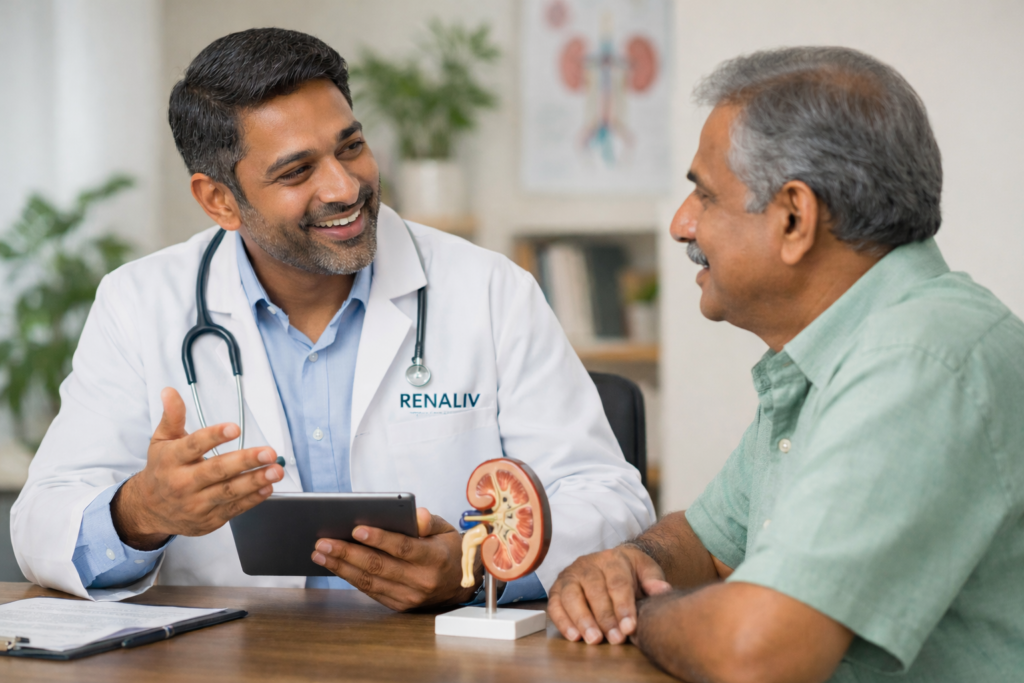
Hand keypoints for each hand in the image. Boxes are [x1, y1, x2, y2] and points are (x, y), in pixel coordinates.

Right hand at [112, 387, 283, 549]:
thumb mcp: (162, 441)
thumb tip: (170, 392)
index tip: (233, 428)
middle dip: (245, 461)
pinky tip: (268, 487)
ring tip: (275, 471)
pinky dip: (253, 499)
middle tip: (268, 452)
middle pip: (216, 470)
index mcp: (172, 460)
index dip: (214, 436)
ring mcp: (196, 503)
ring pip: (228, 492)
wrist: (149, 509)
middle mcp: (183, 483)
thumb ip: (172, 416)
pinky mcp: (208, 519)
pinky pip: (234, 509)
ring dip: (255, 481)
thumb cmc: (162, 469)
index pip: (193, 446)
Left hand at [311, 507, 477, 610]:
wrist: (460, 584)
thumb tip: (415, 515)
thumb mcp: (445, 529)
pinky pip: (371, 591)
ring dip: (341, 567)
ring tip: (320, 553)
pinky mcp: (399, 605)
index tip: (356, 529)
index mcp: (434, 558)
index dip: (379, 539)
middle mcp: (421, 581)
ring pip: (370, 581)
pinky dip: (350, 578)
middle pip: (379, 566)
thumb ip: (428, 521)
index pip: (403, 548)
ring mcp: (409, 596)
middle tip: (323, 542)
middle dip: (348, 553)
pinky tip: (335, 566)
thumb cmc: (448, 549)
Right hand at [548, 544, 671, 644]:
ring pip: (571, 596)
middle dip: (605, 617)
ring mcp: (570, 575)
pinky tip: (574, 636)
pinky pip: (554, 604)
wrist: (610, 562)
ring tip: (594, 639)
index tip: (630, 628)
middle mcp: (588, 564)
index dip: (623, 606)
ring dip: (582, 619)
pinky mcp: (557, 588)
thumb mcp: (645, 569)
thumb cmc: (629, 571)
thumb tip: (663, 591)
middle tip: (615, 639)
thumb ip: (654, 580)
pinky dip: (562, 621)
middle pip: (594, 590)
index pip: (617, 583)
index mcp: (612, 558)